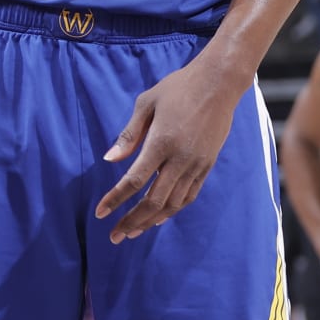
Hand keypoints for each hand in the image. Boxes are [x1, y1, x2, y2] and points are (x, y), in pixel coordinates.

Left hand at [95, 59, 240, 241]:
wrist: (219, 83)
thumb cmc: (178, 88)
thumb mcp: (146, 103)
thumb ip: (129, 134)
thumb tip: (110, 159)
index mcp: (161, 142)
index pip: (135, 180)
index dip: (116, 199)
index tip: (100, 212)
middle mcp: (180, 158)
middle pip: (153, 200)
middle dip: (131, 221)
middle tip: (114, 236)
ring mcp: (196, 164)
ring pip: (172, 204)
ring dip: (150, 221)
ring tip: (132, 232)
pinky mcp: (207, 165)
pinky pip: (189, 196)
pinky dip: (172, 210)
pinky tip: (159, 218)